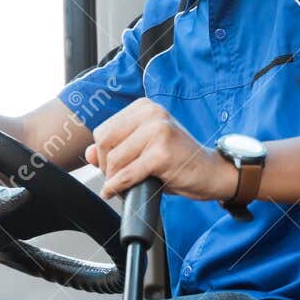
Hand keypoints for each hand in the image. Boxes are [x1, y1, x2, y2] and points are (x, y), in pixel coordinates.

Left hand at [86, 98, 235, 200]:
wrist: (211, 172)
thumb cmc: (177, 160)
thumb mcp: (143, 149)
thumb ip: (116, 148)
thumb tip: (88, 154)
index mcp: (143, 107)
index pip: (103, 130)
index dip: (103, 154)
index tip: (112, 168)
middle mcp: (151, 113)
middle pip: (105, 141)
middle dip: (106, 166)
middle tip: (115, 180)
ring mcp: (158, 131)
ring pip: (115, 159)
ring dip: (113, 179)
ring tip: (123, 186)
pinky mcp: (162, 153)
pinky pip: (128, 174)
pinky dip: (118, 187)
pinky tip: (117, 192)